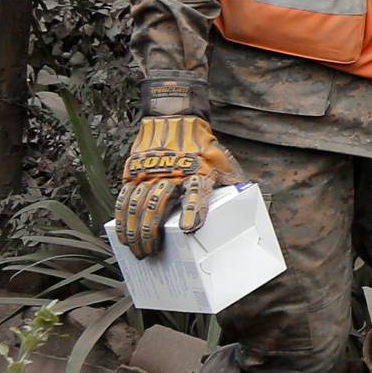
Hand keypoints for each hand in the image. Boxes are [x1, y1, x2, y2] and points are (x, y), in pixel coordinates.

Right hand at [114, 115, 246, 258]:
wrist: (176, 119)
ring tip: (137, 250)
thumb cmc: (203, 148)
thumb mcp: (223, 163)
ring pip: (137, 204)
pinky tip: (121, 234)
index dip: (191, 210)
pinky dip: (121, 218)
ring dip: (134, 231)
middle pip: (158, 204)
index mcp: (198, 172)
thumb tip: (249, 202)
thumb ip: (233, 183)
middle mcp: (172, 173)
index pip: (195, 192)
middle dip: (151, 232)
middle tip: (151, 253)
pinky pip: (124, 198)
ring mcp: (150, 172)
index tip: (188, 228)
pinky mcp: (134, 172)